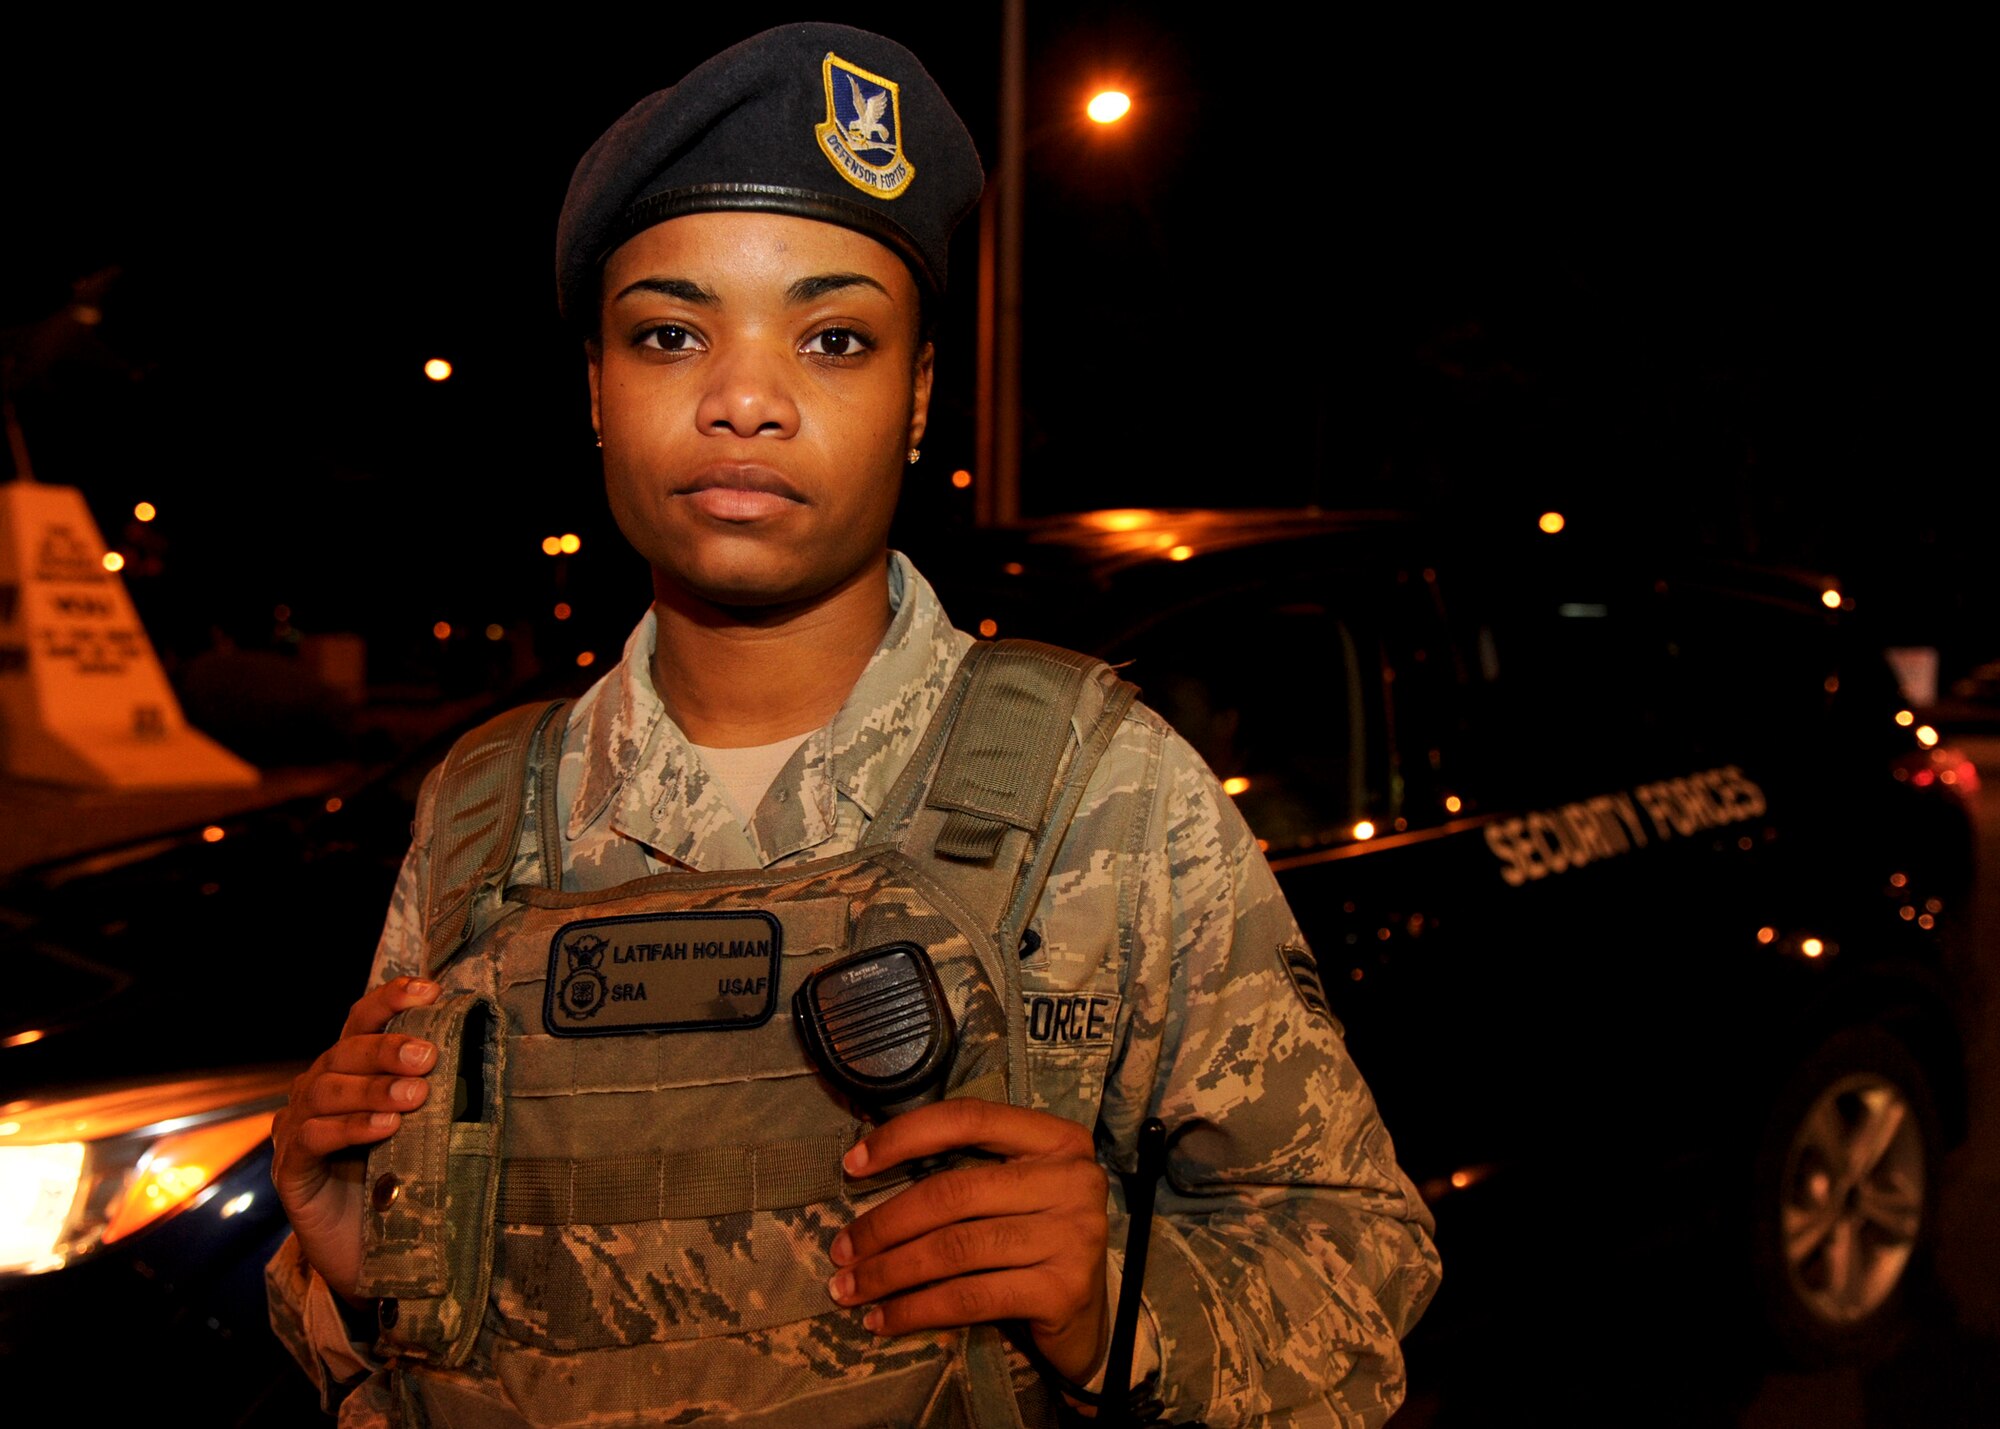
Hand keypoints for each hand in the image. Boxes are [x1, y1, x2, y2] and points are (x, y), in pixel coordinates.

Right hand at [269, 976, 442, 1298]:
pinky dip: (349, 1128)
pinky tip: (384, 1128)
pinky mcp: (290, 1170)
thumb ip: (437, 1089)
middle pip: (344, 1052)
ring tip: (414, 1096)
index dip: (390, 999)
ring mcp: (298, 1129)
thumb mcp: (426, 1128)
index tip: (429, 991)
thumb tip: (486, 1047)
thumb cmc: (404, 1180)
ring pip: (326, 1090)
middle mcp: (318, 1090)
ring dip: (373, 1088)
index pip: (361, 1021)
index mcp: (351, 1071)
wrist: (375, 1256)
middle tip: (427, 1056)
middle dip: (387, 1049)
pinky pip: (313, 1137)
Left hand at [825, 1098, 1110, 1383]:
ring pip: (954, 1249)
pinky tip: (883, 1320)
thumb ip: (966, 1174)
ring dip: (889, 1273)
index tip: (851, 1165)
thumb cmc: (1032, 1243)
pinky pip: (969, 1298)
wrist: (1086, 1320)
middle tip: (841, 1250)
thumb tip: (864, 1166)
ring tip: (849, 1289)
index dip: (903, 1137)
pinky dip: (915, 1311)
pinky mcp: (1062, 1290)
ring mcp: (1074, 1235)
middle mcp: (1074, 1179)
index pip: (969, 1119)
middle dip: (884, 1224)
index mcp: (1058, 1139)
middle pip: (953, 1192)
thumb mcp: (1011, 1193)